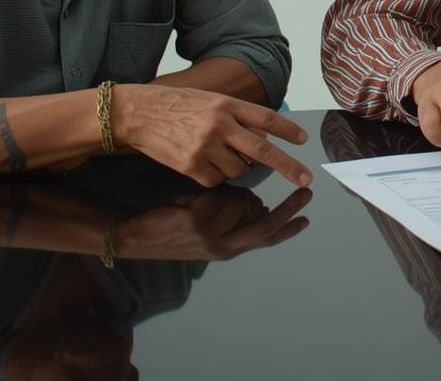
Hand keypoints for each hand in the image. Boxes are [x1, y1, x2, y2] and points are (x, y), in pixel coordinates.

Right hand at [113, 85, 312, 188]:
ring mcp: (206, 147)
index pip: (266, 118)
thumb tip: (264, 138)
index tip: (303, 140)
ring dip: (236, 167)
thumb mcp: (210, 101)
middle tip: (306, 178)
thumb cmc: (175, 105)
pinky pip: (217, 180)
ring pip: (239, 170)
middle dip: (288, 166)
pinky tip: (199, 161)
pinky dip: (215, 176)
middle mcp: (220, 125)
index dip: (287, 130)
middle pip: (262, 150)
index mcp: (226, 105)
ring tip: (216, 153)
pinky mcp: (191, 166)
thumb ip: (237, 117)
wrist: (137, 113)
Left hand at [114, 187, 310, 261]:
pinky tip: (187, 201)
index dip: (288, 228)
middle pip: (264, 226)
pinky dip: (208, 192)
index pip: (265, 239)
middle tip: (305, 191)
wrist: (134, 237)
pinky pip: (218, 196)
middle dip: (288, 209)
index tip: (306, 219)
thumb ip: (232, 220)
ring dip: (228, 193)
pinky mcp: (196, 221)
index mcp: (228, 250)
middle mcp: (223, 247)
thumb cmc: (169, 229)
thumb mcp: (206, 231)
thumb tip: (257, 204)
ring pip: (240, 202)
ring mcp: (210, 235)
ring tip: (201, 202)